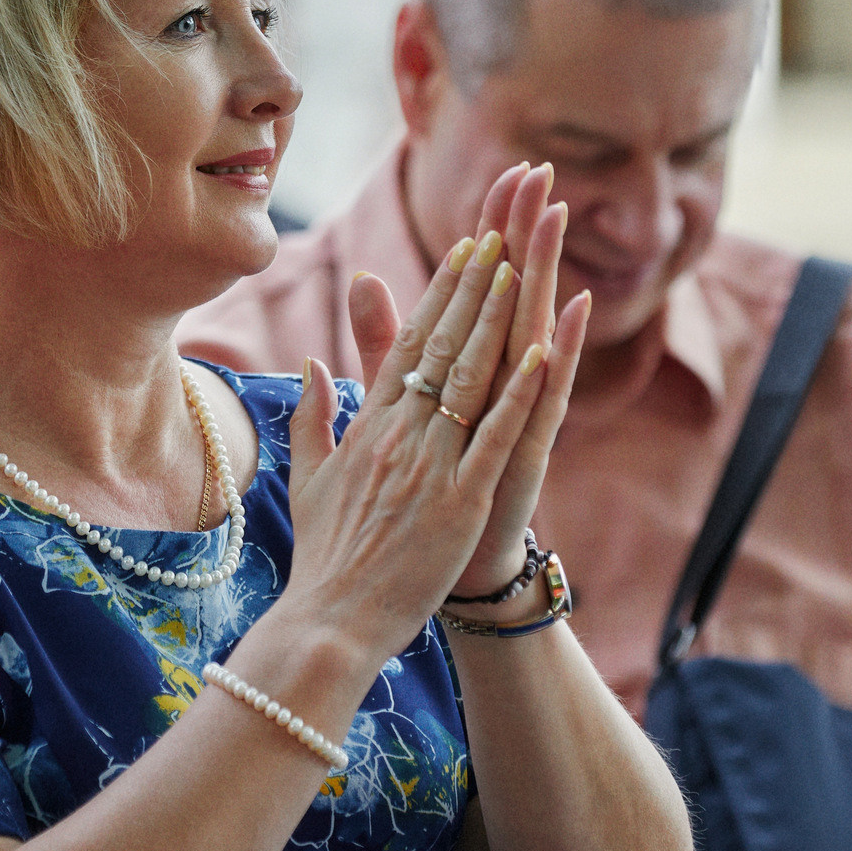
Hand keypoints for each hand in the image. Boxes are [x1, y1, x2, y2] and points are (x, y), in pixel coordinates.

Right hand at [273, 203, 579, 665]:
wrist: (330, 623)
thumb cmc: (325, 557)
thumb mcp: (310, 476)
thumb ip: (313, 416)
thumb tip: (312, 363)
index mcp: (368, 427)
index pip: (408, 343)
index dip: (441, 292)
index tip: (467, 248)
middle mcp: (398, 434)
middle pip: (442, 343)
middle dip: (474, 283)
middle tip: (503, 227)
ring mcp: (429, 466)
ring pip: (469, 377)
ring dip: (496, 318)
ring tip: (522, 264)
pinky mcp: (457, 502)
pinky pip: (493, 437)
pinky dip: (517, 394)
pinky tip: (541, 353)